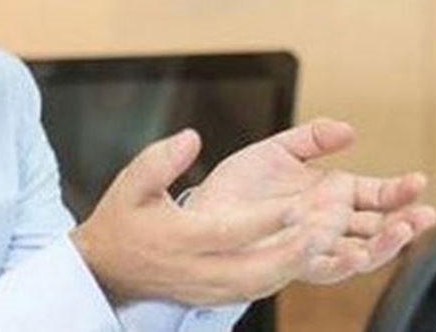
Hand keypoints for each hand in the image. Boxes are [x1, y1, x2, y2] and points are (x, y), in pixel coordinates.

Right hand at [71, 129, 341, 305]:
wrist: (105, 270)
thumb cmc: (122, 221)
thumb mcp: (131, 183)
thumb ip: (161, 159)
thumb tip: (193, 138)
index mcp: (178, 239)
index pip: (230, 231)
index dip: (267, 220)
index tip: (299, 204)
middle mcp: (198, 270)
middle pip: (257, 270)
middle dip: (297, 252)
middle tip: (330, 231)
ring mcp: (210, 289)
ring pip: (264, 284)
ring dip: (298, 265)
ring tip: (330, 240)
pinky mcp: (217, 296)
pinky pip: (259, 289)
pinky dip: (286, 273)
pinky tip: (307, 254)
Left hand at [186, 119, 435, 284]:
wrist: (203, 211)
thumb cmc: (240, 185)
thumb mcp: (278, 150)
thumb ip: (313, 138)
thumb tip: (348, 130)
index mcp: (332, 195)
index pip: (376, 195)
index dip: (399, 191)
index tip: (417, 181)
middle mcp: (329, 223)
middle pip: (378, 228)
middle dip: (404, 223)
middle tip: (424, 214)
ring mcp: (313, 244)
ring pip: (360, 252)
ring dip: (383, 245)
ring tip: (400, 232)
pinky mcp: (292, 260)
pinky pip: (323, 268)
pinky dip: (342, 262)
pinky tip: (355, 253)